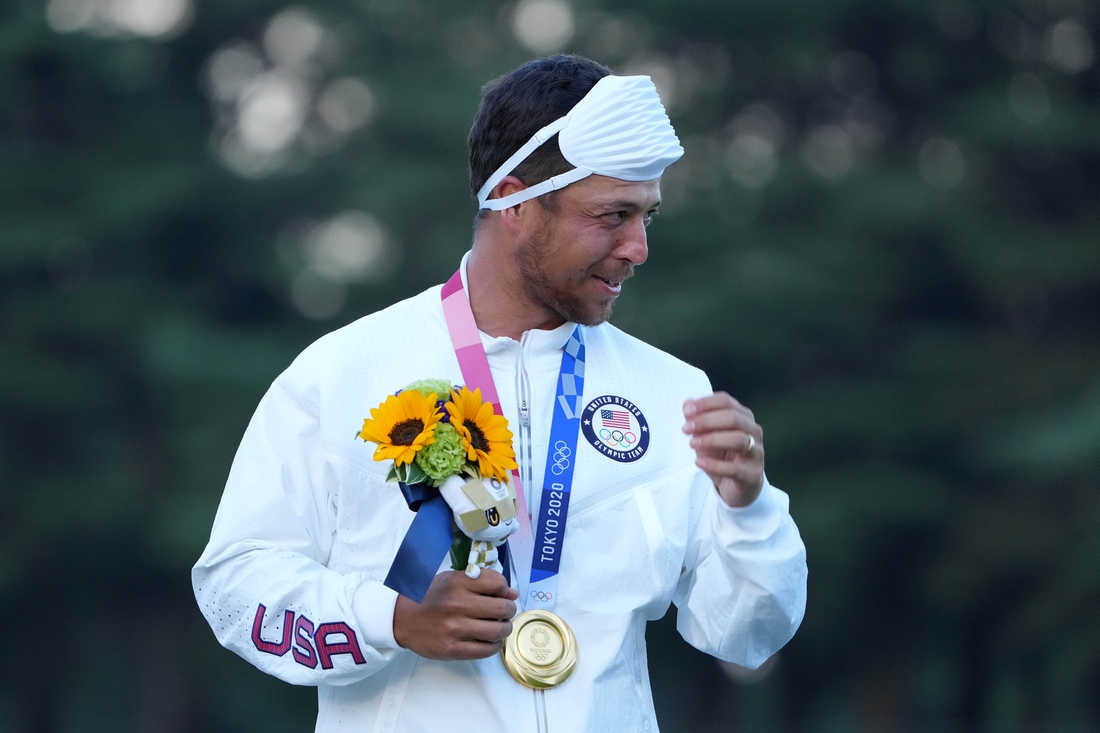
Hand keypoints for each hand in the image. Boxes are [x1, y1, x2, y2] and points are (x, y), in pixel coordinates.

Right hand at [392, 569, 518, 659]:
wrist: (401, 619)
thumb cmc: (430, 597)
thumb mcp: (452, 581)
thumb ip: (481, 583)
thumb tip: (512, 594)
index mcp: (457, 583)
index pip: (497, 583)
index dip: (504, 589)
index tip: (500, 593)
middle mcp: (456, 604)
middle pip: (502, 608)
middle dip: (509, 610)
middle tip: (504, 612)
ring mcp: (454, 629)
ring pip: (498, 631)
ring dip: (505, 629)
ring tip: (500, 627)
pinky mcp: (451, 649)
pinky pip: (486, 650)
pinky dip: (494, 645)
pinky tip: (490, 640)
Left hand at [682, 392, 763, 507]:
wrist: (736, 486)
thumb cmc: (723, 456)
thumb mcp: (706, 436)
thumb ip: (697, 419)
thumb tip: (688, 404)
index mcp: (743, 417)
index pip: (726, 402)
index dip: (706, 404)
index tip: (687, 412)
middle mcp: (753, 431)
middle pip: (733, 418)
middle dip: (706, 421)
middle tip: (686, 429)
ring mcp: (756, 452)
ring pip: (738, 439)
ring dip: (712, 440)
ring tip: (692, 444)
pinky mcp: (753, 474)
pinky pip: (735, 468)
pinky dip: (715, 464)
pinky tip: (700, 462)